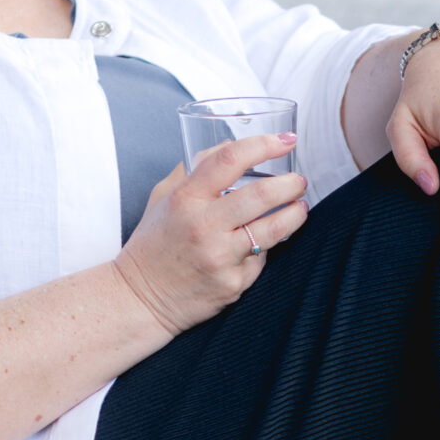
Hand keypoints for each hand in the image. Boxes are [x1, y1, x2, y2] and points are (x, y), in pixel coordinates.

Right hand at [112, 133, 307, 337]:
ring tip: (300, 206)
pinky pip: (261, 259)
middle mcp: (204, 225)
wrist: (139, 299)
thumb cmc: (152, 246)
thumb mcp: (163, 198)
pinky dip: (265, 249)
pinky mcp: (232, 283)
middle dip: (291, 184)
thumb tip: (229, 145)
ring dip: (295, 213)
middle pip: (262, 195)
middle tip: (299, 181)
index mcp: (185, 198)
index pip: (230, 159)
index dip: (264, 145)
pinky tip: (261, 245)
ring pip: (274, 229)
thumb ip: (194, 169)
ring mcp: (220, 256)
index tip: (286, 140)